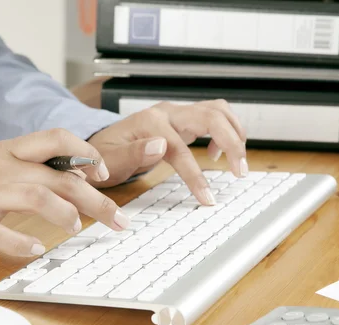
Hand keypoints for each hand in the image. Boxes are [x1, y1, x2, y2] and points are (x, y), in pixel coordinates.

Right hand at [0, 129, 130, 258]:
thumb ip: (35, 172)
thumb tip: (78, 180)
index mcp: (10, 152)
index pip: (57, 138)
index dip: (86, 152)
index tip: (105, 174)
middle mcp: (0, 168)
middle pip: (59, 177)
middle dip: (96, 199)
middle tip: (119, 220)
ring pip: (33, 196)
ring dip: (63, 214)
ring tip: (77, 228)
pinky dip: (18, 243)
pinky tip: (34, 250)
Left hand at [87, 99, 246, 204]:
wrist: (98, 147)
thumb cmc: (103, 157)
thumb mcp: (109, 161)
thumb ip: (133, 153)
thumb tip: (160, 145)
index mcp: (150, 122)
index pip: (181, 149)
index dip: (197, 176)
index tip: (208, 198)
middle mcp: (167, 112)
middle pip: (212, 116)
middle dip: (232, 143)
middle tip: (240, 171)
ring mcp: (176, 114)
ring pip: (217, 111)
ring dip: (234, 133)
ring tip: (237, 162)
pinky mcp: (183, 120)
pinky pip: (213, 117)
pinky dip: (224, 132)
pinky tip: (215, 155)